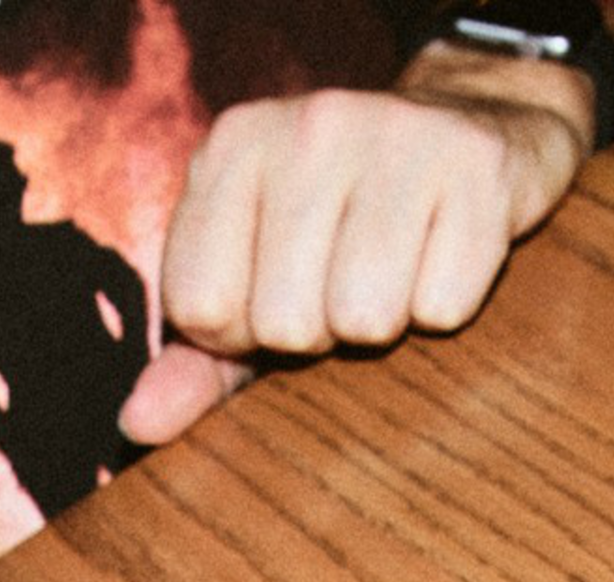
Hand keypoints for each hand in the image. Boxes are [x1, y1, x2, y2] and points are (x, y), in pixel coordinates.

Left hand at [117, 54, 598, 447]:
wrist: (464, 126)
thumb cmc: (343, 225)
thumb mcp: (255, 280)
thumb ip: (195, 358)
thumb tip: (137, 424)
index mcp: (231, 147)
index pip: (199, 305)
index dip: (241, 330)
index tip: (275, 292)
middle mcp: (306, 127)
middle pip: (286, 322)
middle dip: (321, 331)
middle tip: (345, 278)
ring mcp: (395, 136)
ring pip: (366, 318)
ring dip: (385, 320)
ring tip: (394, 267)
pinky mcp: (476, 165)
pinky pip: (442, 306)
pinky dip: (447, 300)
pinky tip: (443, 250)